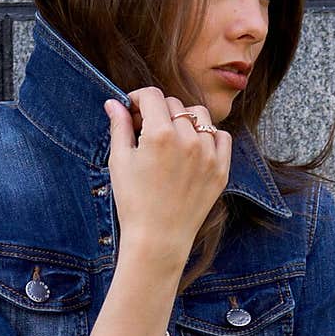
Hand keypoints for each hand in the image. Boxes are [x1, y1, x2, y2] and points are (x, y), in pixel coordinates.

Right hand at [103, 88, 231, 267]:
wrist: (158, 239)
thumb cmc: (133, 202)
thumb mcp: (120, 162)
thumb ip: (119, 127)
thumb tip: (113, 103)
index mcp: (160, 134)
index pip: (152, 96)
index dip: (138, 98)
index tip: (132, 110)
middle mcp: (188, 140)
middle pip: (174, 104)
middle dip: (157, 111)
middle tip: (146, 129)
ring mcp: (208, 155)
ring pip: (199, 116)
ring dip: (184, 119)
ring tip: (171, 137)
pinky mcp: (221, 169)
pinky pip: (220, 137)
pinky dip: (207, 136)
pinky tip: (192, 148)